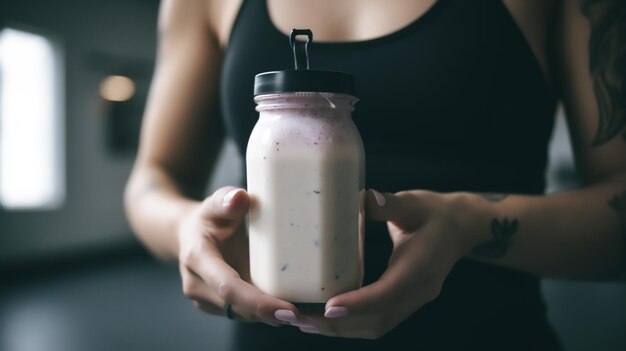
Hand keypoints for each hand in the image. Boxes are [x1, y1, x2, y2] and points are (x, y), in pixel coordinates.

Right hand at [177, 186, 299, 326]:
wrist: (189, 235)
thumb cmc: (208, 217)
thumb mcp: (215, 203)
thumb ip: (227, 199)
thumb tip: (240, 197)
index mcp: (198, 258)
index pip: (229, 287)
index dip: (258, 302)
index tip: (288, 310)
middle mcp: (197, 285)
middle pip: (239, 308)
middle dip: (272, 314)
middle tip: (308, 315)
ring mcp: (205, 300)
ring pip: (244, 315)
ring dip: (272, 317)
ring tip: (307, 314)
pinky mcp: (218, 307)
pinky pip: (245, 314)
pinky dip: (267, 313)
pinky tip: (292, 309)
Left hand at [293, 189, 475, 338]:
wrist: (462, 227)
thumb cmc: (434, 212)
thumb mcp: (413, 203)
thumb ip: (390, 204)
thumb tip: (364, 200)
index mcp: (422, 266)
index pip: (389, 292)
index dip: (359, 303)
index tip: (329, 307)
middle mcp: (419, 290)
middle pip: (378, 319)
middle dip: (338, 324)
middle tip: (300, 318)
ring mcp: (414, 299)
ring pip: (376, 326)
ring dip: (341, 329)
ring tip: (304, 323)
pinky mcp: (405, 301)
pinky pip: (377, 321)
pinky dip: (351, 323)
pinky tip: (325, 318)